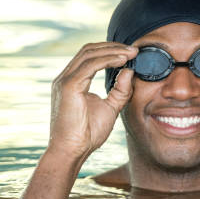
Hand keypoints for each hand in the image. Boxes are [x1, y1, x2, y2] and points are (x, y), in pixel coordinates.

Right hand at [49, 42, 137, 158]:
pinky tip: (122, 61)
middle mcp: (65, 78)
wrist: (72, 151)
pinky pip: (90, 65)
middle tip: (134, 49)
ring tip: (131, 54)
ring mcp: (65, 81)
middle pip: (89, 50)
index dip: (111, 51)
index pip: (90, 56)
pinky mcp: (68, 86)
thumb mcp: (110, 108)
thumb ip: (119, 91)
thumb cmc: (87, 134)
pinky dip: (107, 60)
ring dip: (112, 51)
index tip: (131, 54)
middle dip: (113, 47)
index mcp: (72, 82)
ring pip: (89, 54)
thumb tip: (129, 71)